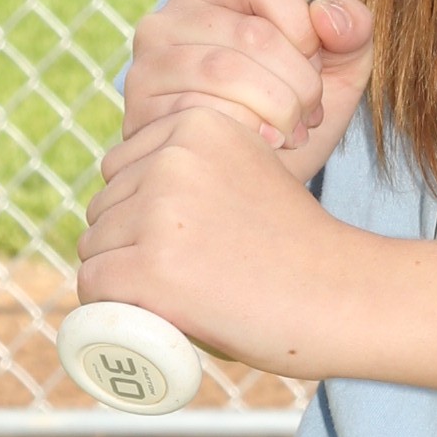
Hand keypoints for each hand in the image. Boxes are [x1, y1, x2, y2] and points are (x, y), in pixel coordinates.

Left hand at [78, 100, 352, 380]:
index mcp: (197, 125)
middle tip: (193, 274)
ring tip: (185, 293)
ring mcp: (159, 211)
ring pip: (95, 248)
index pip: (120, 168)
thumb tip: (127, 184)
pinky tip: (150, 312)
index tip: (190, 240)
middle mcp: (173, 157)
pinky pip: (94, 286)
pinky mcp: (150, 266)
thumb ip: (200, 164)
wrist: (342, 296)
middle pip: (103, 208)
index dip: (142, 211)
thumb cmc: (298, 246)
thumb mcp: (249, 171)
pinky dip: (112, 307)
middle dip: (129, 243)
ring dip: (123, 277)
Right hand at [122, 0, 373, 182]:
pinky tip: (259, 146)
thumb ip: (351, 32)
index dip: (303, 27)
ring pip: (226, 70)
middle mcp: (171, 16)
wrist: (244, 184)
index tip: (315, 66)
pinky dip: (242, 131)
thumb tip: (329, 19)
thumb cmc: (288, 115)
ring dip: (275, 109)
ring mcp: (150, 61)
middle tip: (309, 114)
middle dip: (299, 82)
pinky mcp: (141, 107)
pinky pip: (198, 111)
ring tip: (290, 132)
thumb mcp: (335, 70)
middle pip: (253, 33)